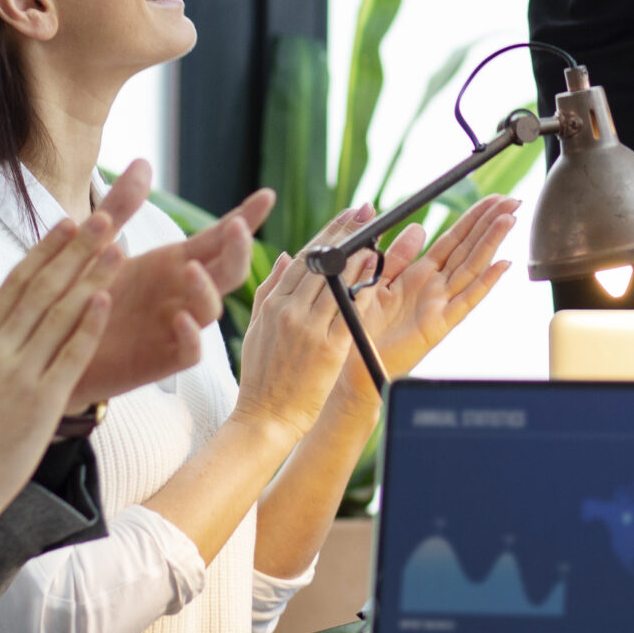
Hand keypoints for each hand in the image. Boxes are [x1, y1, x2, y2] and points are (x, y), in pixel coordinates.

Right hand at [0, 214, 119, 530]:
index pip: (14, 284)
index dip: (43, 252)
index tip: (65, 223)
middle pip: (43, 290)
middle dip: (75, 251)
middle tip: (102, 218)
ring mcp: (21, 375)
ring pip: (61, 316)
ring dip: (91, 278)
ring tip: (116, 246)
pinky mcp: (42, 402)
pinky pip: (70, 357)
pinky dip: (88, 327)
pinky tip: (106, 300)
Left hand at [69, 163, 274, 408]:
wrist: (54, 346)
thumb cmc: (81, 294)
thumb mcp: (97, 245)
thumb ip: (121, 206)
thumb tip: (143, 162)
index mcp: (173, 263)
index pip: (218, 238)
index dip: (244, 218)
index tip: (266, 196)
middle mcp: (182, 293)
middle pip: (227, 271)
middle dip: (238, 249)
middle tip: (235, 228)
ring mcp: (176, 326)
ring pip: (211, 309)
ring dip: (206, 289)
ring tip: (190, 269)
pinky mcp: (161, 359)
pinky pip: (189, 351)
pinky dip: (190, 336)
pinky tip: (179, 319)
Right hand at [231, 207, 377, 435]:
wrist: (265, 419)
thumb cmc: (261, 378)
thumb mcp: (256, 329)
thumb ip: (270, 290)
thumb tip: (288, 257)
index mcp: (272, 304)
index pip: (304, 258)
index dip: (328, 233)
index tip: (347, 215)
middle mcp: (289, 311)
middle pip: (322, 263)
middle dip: (347, 234)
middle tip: (367, 213)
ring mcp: (309, 329)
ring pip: (337, 281)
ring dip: (359, 255)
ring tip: (377, 235)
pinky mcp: (328, 349)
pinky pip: (350, 312)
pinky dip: (363, 289)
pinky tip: (376, 273)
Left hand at [349, 195, 519, 387]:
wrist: (353, 362)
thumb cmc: (364, 325)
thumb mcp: (377, 280)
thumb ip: (398, 255)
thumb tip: (419, 226)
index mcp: (420, 273)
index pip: (454, 238)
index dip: (473, 218)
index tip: (494, 199)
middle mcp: (435, 286)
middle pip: (469, 248)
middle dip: (490, 223)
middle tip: (513, 201)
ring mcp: (440, 304)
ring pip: (472, 267)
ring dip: (491, 243)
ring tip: (510, 220)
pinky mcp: (439, 325)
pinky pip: (466, 300)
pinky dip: (486, 282)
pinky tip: (502, 265)